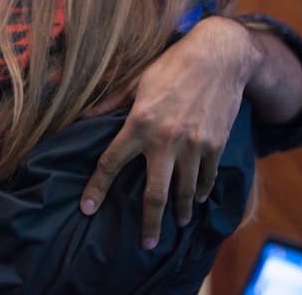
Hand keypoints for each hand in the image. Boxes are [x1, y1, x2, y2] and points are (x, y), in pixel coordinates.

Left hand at [79, 16, 261, 248]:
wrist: (218, 56)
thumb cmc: (170, 66)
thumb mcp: (134, 82)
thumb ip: (109, 104)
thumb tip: (83, 118)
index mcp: (139, 124)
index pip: (111, 163)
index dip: (96, 188)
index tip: (87, 209)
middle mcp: (165, 140)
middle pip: (155, 193)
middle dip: (150, 222)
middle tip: (147, 244)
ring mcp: (194, 145)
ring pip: (185, 191)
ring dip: (180, 212)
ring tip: (176, 224)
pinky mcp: (216, 145)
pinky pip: (208, 178)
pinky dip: (202, 191)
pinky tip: (196, 200)